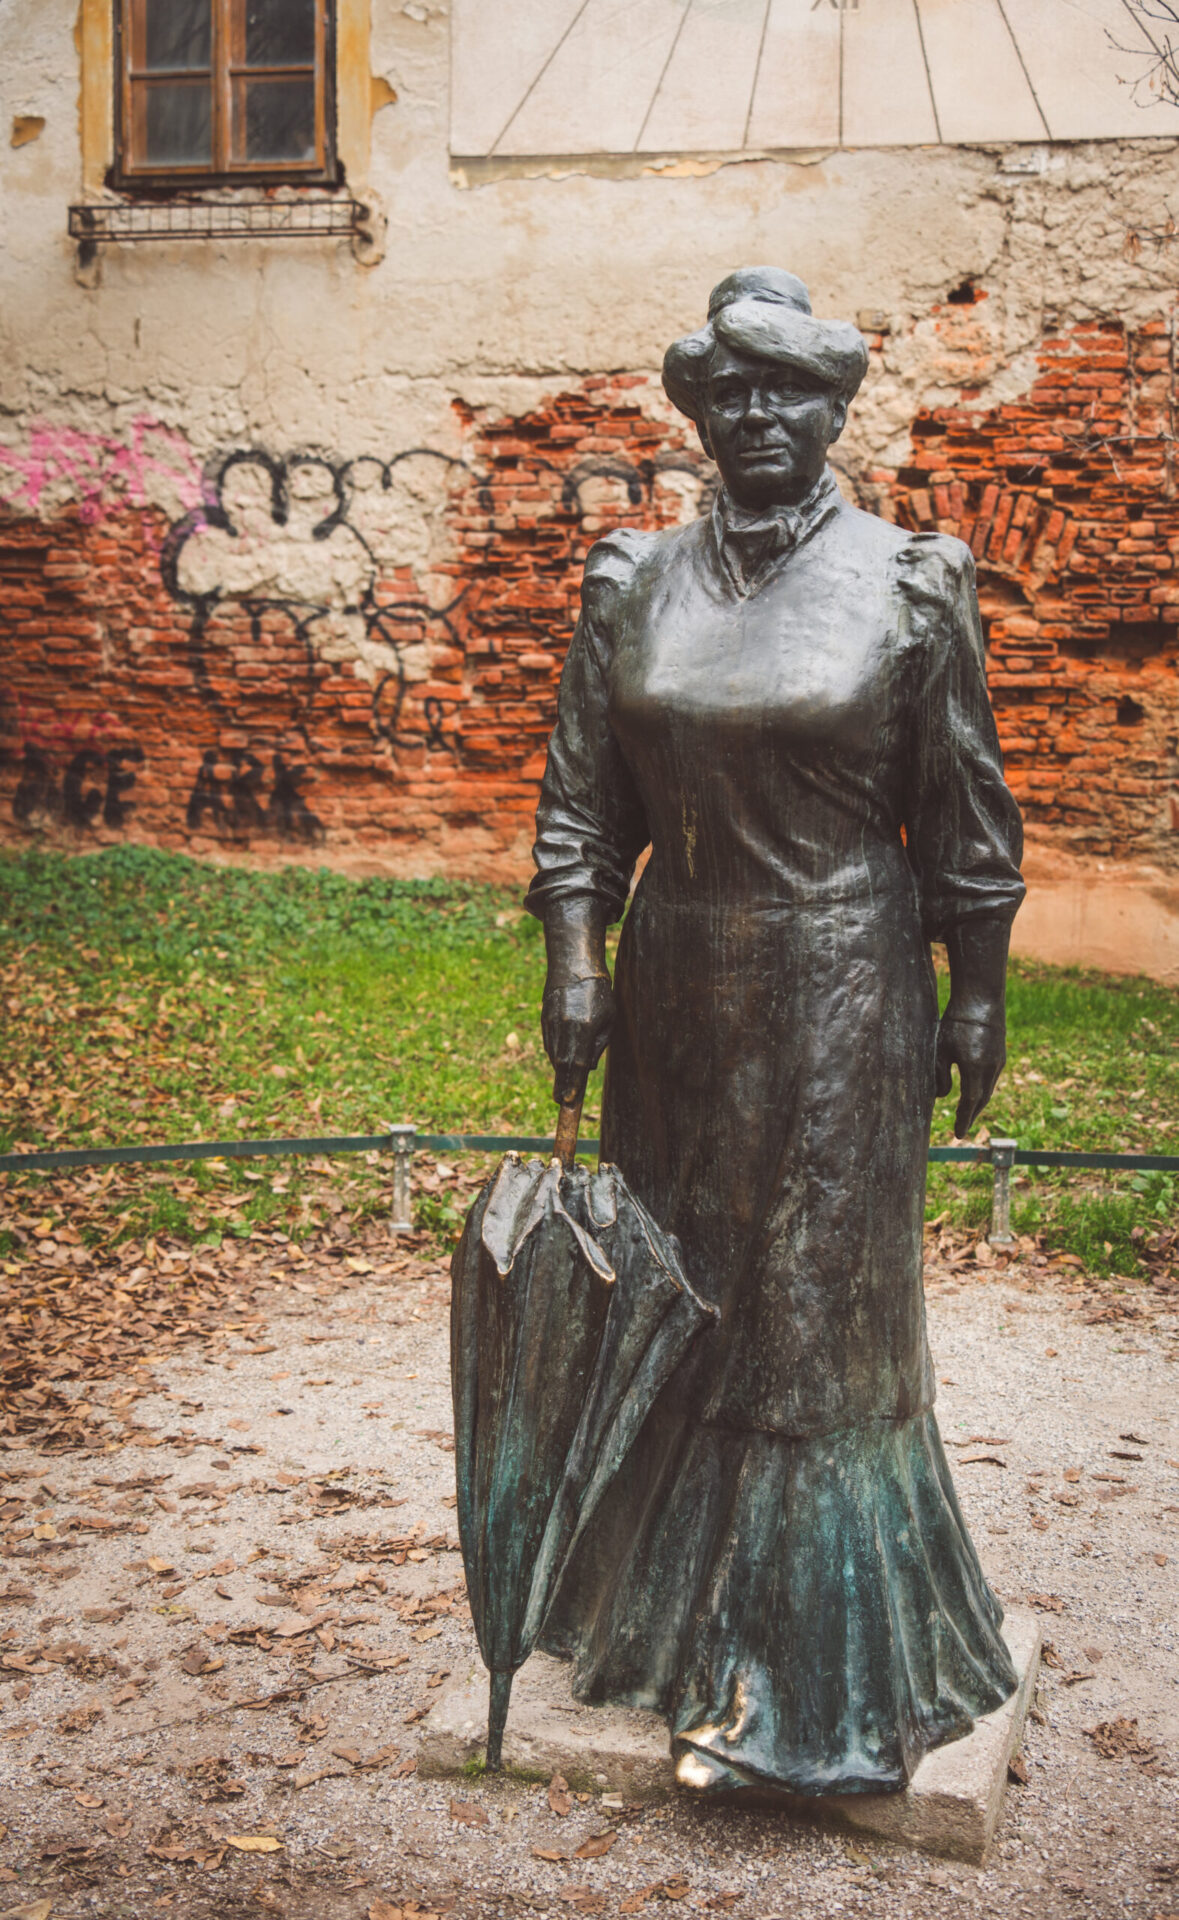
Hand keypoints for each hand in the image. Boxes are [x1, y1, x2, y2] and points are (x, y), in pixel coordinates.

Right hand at [542, 975, 613, 1101]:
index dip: (573, 1083)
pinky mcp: (545, 1018)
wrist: (574, 966)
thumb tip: (589, 1067)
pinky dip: (555, 1055)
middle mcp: (566, 1026)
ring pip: (554, 1054)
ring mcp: (552, 1022)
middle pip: (563, 1063)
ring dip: (559, 1071)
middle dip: (562, 1084)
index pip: (579, 1062)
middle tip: (561, 1101)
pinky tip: (560, 1061)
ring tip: (562, 1086)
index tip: (568, 1100)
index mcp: (585, 1027)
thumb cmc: (599, 993)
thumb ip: (600, 1044)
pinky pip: (549, 1043)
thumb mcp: (608, 1018)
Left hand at [935, 1009, 1005, 1136]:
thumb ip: (939, 1074)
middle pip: (982, 1100)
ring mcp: (998, 1061)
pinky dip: (983, 1090)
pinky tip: (976, 1090)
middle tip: (963, 1128)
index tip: (958, 1134)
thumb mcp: (941, 1048)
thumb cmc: (956, 1022)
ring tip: (968, 1113)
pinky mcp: (1000, 1053)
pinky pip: (992, 1078)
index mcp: (975, 1069)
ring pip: (988, 1089)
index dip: (963, 1120)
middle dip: (971, 1116)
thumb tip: (940, 1096)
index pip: (970, 1103)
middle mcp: (991, 1069)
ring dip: (978, 1104)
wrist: (981, 999)